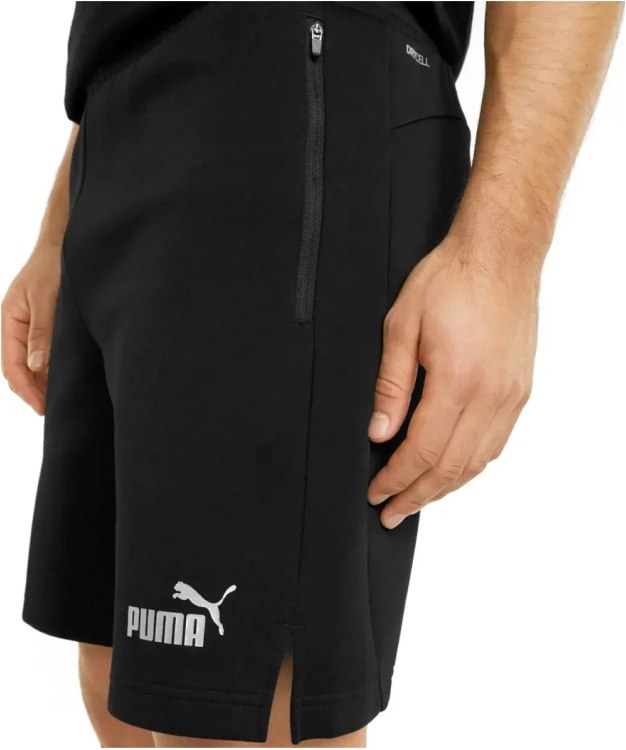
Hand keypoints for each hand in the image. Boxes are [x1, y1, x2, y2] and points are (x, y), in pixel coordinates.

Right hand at [2, 246, 60, 414]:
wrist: (64, 245)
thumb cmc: (52, 266)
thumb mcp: (46, 299)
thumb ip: (41, 332)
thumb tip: (35, 366)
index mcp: (9, 321)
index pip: (11, 365)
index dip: (26, 389)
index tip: (42, 407)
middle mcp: (17, 327)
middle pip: (18, 369)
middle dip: (32, 391)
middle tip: (53, 409)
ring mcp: (30, 327)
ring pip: (31, 364)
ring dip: (42, 382)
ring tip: (59, 400)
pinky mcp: (45, 326)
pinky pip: (42, 353)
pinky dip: (50, 369)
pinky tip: (63, 379)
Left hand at [368, 235, 538, 528]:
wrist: (499, 255)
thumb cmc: (450, 281)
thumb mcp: (401, 327)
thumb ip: (390, 386)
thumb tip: (379, 432)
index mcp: (457, 381)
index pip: (423, 451)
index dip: (396, 478)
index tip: (377, 492)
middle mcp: (491, 396)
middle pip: (451, 467)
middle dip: (417, 495)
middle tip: (392, 513)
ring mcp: (511, 396)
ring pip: (477, 462)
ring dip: (444, 487)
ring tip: (418, 500)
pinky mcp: (520, 391)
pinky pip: (496, 444)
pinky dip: (471, 467)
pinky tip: (453, 472)